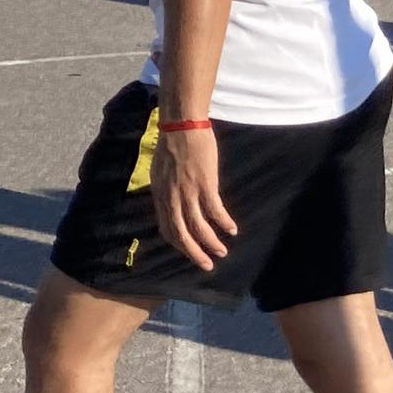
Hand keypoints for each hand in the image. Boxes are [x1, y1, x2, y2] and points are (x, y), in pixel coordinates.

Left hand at [152, 126, 237, 272]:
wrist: (181, 126)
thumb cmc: (173, 145)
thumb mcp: (161, 171)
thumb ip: (166, 189)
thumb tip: (171, 202)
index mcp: (160, 193)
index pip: (166, 227)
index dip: (178, 243)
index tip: (189, 252)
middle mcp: (171, 196)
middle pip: (180, 233)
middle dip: (194, 252)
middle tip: (206, 265)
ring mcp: (187, 192)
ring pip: (198, 226)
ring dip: (211, 242)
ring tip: (222, 252)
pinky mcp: (204, 185)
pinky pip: (214, 211)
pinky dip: (223, 223)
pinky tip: (232, 230)